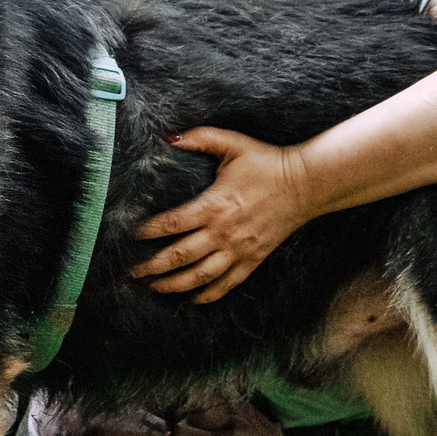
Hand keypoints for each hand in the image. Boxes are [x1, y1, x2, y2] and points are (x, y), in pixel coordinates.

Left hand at [129, 128, 313, 303]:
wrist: (305, 184)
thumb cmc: (266, 162)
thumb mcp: (233, 143)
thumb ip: (201, 137)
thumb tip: (170, 136)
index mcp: (214, 204)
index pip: (172, 223)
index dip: (148, 231)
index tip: (131, 236)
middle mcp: (223, 232)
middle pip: (180, 256)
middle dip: (152, 267)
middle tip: (131, 273)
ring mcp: (239, 249)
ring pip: (200, 276)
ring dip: (174, 285)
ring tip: (153, 288)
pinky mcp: (253, 259)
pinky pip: (228, 283)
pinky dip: (209, 294)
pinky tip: (193, 299)